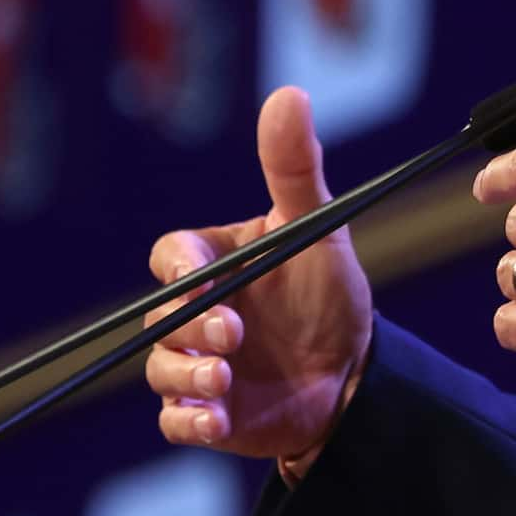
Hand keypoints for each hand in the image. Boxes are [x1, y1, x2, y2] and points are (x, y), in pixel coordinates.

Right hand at [144, 86, 372, 463]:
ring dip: (186, 375)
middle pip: (160, 317)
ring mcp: (196, 364)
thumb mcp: (317, 232)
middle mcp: (195, 313)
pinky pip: (174, 421)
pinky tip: (217, 421)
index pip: (172, 256)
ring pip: (161, 369)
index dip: (178, 265)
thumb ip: (295, 169)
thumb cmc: (329, 296)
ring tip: (223, 379)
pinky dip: (189, 421)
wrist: (355, 377)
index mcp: (215, 264)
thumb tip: (289, 94)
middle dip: (189, 325)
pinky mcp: (205, 412)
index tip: (198, 273)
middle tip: (230, 334)